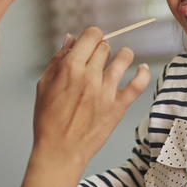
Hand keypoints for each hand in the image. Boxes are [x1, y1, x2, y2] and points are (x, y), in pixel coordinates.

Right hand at [33, 28, 150, 168]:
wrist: (60, 151)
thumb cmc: (48, 120)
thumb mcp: (44, 85)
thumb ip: (57, 59)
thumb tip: (70, 39)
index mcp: (70, 68)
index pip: (91, 35)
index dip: (92, 35)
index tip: (91, 41)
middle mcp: (89, 76)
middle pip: (105, 46)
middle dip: (101, 48)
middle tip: (98, 58)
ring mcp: (106, 91)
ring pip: (124, 58)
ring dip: (123, 55)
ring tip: (120, 60)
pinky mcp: (118, 106)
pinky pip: (138, 83)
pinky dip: (143, 72)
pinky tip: (141, 69)